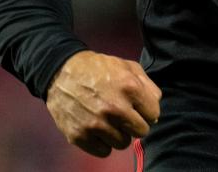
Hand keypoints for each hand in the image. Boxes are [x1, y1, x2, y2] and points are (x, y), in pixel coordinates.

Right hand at [45, 50, 161, 156]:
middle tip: (125, 116)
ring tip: (110, 120)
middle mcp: (114, 108)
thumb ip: (148, 86)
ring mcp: (96, 124)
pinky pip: (104, 151)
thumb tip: (156, 110)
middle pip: (141, 132)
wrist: (62, 72)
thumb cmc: (99, 69)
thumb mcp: (128, 66)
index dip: (147, 111)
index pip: (153, 114)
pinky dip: (103, 143)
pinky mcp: (79, 136)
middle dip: (136, 124)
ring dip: (119, 134)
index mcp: (129, 88)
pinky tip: (98, 129)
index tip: (137, 107)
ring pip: (122, 143)